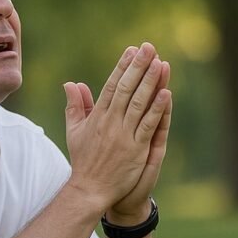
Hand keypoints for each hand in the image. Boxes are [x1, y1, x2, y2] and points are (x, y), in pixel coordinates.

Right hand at [63, 43, 171, 212]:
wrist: (90, 189)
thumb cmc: (84, 160)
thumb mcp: (75, 130)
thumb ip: (75, 106)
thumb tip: (71, 83)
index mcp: (98, 116)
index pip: (112, 85)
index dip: (123, 66)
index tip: (132, 50)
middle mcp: (111, 122)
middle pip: (127, 89)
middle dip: (139, 67)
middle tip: (149, 47)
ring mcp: (124, 135)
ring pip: (139, 103)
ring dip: (151, 82)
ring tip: (161, 63)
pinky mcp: (136, 149)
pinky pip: (148, 125)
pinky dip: (157, 109)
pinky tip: (166, 93)